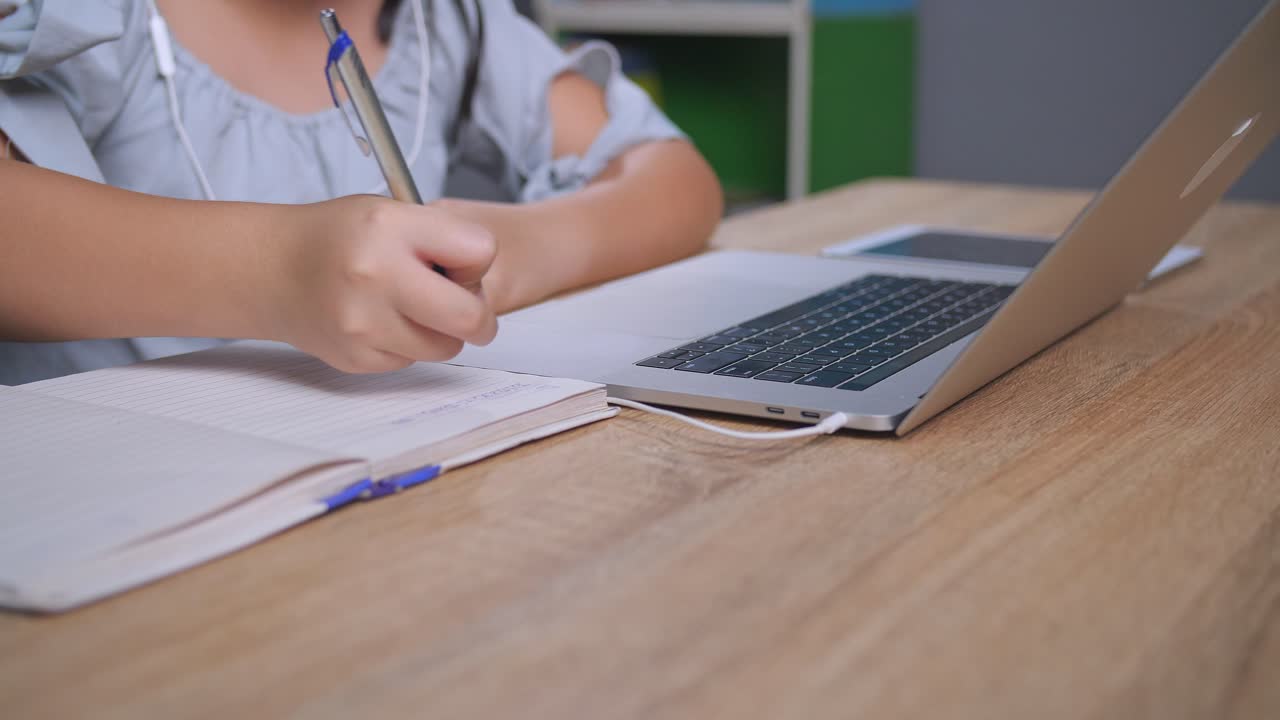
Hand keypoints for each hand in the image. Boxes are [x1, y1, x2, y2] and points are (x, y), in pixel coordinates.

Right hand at [266, 195, 497, 372]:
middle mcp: (376, 275)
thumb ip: (443, 238)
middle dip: (478, 316)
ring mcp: (364, 323)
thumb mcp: (391, 213)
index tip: (456, 260)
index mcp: (390, 228)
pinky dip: (407, 345)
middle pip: (471, 317)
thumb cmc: (339, 239)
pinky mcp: (357, 357)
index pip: (481, 252)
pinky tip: (381, 320)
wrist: (270, 270)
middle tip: (464, 305)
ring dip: (441, 332)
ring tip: (411, 306)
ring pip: (446, 347)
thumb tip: (481, 284)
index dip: (475, 260)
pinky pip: (412, 362)